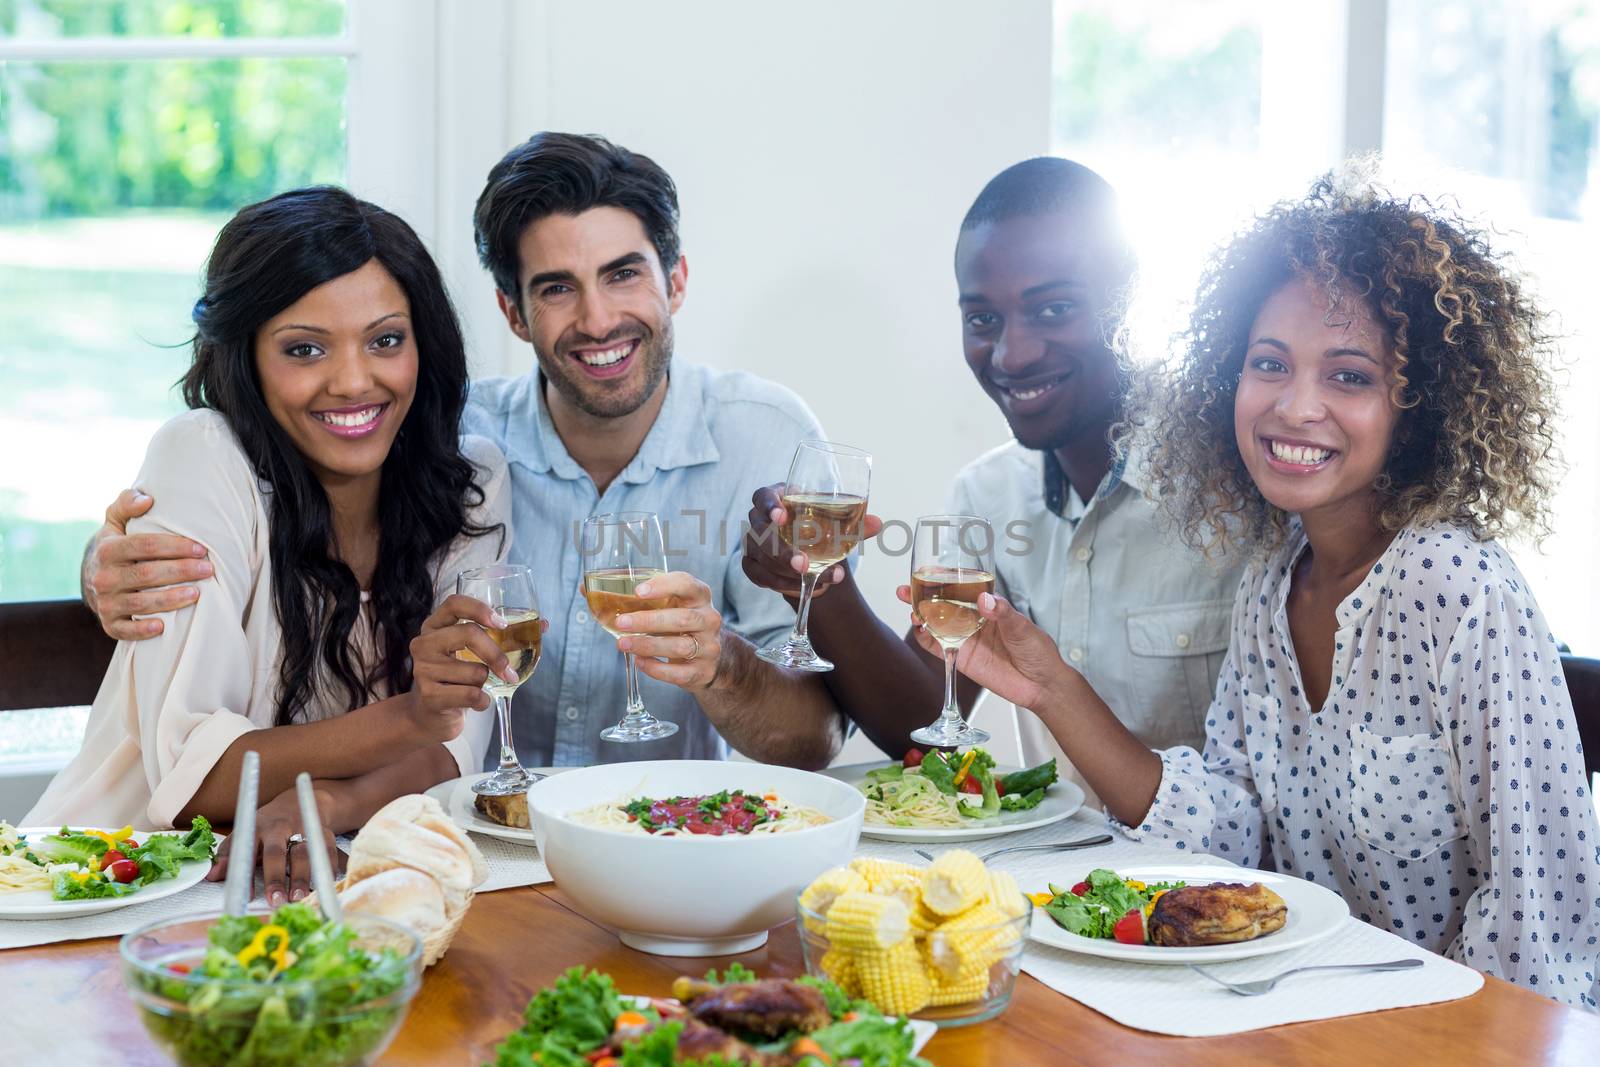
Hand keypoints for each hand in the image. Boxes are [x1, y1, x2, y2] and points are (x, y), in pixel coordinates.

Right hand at [84, 489, 211, 639]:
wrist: (94, 578)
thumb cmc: (117, 545)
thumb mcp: (115, 521)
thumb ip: (127, 503)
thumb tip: (147, 499)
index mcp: (107, 550)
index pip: (144, 546)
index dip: (174, 546)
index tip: (201, 548)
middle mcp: (103, 577)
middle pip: (146, 574)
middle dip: (181, 571)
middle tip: (208, 570)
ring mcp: (105, 602)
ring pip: (140, 603)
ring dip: (170, 600)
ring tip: (198, 594)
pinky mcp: (110, 624)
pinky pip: (125, 631)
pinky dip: (142, 630)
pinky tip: (163, 627)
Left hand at [204, 783, 344, 906]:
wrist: (300, 801)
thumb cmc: (267, 827)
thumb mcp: (245, 834)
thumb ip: (229, 855)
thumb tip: (210, 876)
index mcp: (256, 828)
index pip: (247, 851)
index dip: (246, 874)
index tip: (248, 897)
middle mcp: (279, 827)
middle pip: (276, 852)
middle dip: (276, 877)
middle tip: (276, 900)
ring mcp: (303, 827)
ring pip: (304, 852)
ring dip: (303, 876)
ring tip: (300, 897)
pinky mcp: (324, 831)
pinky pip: (329, 850)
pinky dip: (328, 868)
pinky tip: (324, 885)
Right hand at [408, 594, 525, 737]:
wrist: (431, 714)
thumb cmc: (457, 678)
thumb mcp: (472, 653)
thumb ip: (504, 637)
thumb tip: (543, 625)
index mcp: (435, 626)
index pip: (454, 603)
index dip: (480, 609)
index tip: (502, 624)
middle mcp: (424, 643)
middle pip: (468, 634)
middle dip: (496, 654)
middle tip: (509, 673)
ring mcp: (423, 670)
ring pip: (475, 670)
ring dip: (486, 683)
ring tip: (473, 688)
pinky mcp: (429, 696)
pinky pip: (471, 695)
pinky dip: (482, 701)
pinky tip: (474, 702)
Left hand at [614, 571, 725, 689]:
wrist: (711, 658)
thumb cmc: (684, 626)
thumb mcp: (677, 606)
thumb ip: (655, 600)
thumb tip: (612, 601)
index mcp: (701, 598)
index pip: (688, 585)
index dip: (664, 586)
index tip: (638, 591)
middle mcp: (709, 621)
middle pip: (682, 618)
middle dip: (648, 621)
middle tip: (621, 622)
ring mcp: (709, 648)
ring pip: (680, 646)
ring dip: (647, 645)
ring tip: (623, 643)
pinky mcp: (703, 672)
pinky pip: (678, 673)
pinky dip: (656, 668)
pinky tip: (640, 662)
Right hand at [740, 483, 882, 598]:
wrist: (811, 550)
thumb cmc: (821, 526)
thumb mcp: (837, 522)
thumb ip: (856, 523)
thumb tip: (878, 524)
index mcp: (777, 498)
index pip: (762, 496)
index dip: (769, 505)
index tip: (782, 516)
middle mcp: (759, 519)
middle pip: (760, 532)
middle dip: (782, 551)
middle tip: (805, 564)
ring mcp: (752, 543)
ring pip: (762, 558)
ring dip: (788, 572)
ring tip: (819, 579)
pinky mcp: (752, 564)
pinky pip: (759, 576)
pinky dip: (782, 584)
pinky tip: (803, 587)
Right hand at [901, 589, 1071, 711]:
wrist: (1041, 685)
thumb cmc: (1038, 651)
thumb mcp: (1023, 626)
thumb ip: (1003, 613)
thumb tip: (985, 600)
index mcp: (988, 606)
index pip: (962, 588)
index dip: (944, 579)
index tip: (930, 571)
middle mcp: (973, 620)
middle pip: (942, 604)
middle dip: (923, 595)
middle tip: (906, 589)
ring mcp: (965, 638)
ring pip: (936, 624)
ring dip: (920, 615)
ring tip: (910, 608)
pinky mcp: (961, 657)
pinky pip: (938, 647)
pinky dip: (925, 638)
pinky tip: (918, 630)